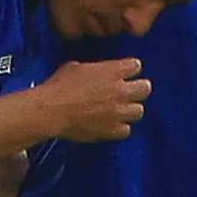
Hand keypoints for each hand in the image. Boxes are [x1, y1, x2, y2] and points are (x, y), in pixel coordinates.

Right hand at [35, 57, 153, 141]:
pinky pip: (126, 130)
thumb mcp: (76, 67)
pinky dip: (120, 127)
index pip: (136, 66)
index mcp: (112, 71)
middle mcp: (120, 91)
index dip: (130, 69)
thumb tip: (97, 73)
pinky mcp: (112, 130)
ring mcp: (118, 112)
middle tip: (128, 91)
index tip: (124, 72)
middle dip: (138, 89)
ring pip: (139, 111)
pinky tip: (110, 124)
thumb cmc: (59, 87)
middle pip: (145, 88)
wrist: (51, 111)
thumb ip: (95, 70)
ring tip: (119, 110)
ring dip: (130, 109)